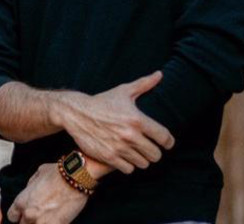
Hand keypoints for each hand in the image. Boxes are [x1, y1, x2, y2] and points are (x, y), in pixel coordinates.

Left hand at [7, 163, 87, 223]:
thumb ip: (30, 187)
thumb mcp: (37, 174)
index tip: (24, 213)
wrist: (75, 178)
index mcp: (22, 201)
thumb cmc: (56, 173)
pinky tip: (54, 220)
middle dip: (28, 221)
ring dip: (39, 222)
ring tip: (46, 217)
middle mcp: (29, 215)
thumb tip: (29, 192)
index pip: (12, 217)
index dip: (18, 215)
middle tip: (38, 214)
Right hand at [59, 71, 174, 173]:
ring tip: (135, 150)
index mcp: (137, 119)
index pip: (165, 138)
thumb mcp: (122, 91)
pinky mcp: (109, 157)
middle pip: (156, 155)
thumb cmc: (102, 102)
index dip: (168, 141)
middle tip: (147, 146)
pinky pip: (129, 169)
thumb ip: (144, 84)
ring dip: (140, 158)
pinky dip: (128, 164)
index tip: (164, 141)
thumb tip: (160, 74)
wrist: (76, 113)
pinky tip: (123, 155)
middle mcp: (130, 135)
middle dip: (153, 151)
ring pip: (143, 163)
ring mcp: (119, 148)